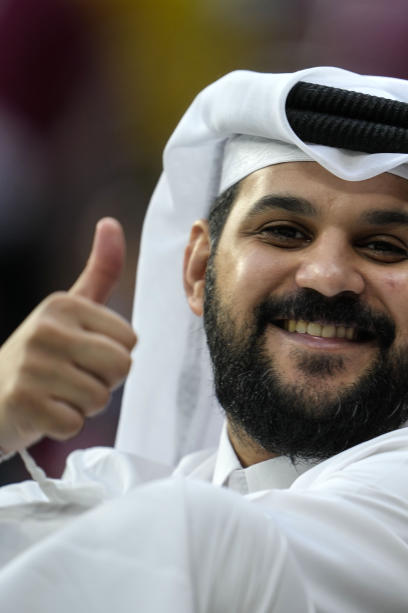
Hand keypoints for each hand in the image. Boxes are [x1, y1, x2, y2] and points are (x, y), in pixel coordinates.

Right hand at [0, 218, 136, 453]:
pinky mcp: (22, 402)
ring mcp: (31, 365)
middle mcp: (45, 329)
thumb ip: (99, 272)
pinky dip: (62, 425)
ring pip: (100, 398)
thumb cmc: (40, 355)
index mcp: (63, 305)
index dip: (113, 356)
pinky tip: (41, 412)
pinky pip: (74, 423)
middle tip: (71, 379)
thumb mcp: (68, 309)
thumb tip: (110, 222)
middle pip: (121, 367)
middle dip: (103, 382)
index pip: (130, 340)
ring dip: (83, 405)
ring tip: (55, 394)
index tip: (82, 356)